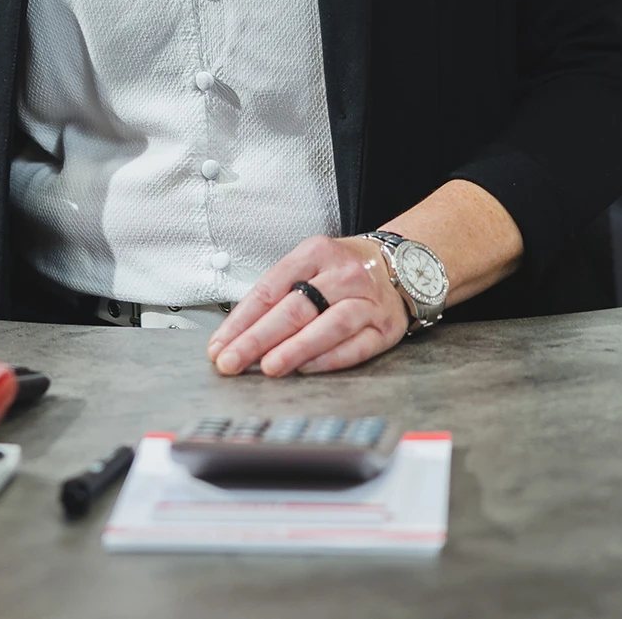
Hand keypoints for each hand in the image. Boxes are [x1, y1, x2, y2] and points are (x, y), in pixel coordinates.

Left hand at [205, 234, 407, 377]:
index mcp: (316, 252)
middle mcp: (343, 274)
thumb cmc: (342, 269)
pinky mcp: (385, 328)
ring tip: (267, 367)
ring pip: (329, 325)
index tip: (219, 344)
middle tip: (231, 361)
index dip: (242, 319)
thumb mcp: (309, 264)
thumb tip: (237, 333)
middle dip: (257, 338)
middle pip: (295, 308)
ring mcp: (367, 301)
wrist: (401, 266)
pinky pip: (355, 346)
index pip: (271, 287)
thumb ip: (278, 293)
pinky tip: (305, 369)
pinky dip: (328, 359)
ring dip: (295, 349)